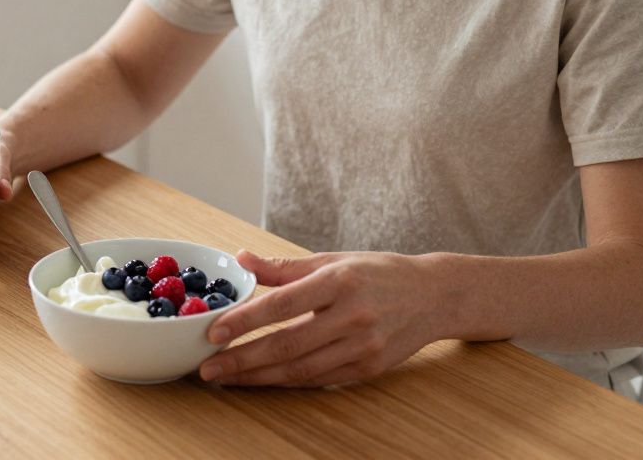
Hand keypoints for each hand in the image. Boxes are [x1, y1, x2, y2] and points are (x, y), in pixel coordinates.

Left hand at [197, 250, 442, 386]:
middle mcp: (353, 315)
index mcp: (339, 281)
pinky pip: (319, 380)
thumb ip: (284, 267)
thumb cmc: (378, 273)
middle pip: (288, 344)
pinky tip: (261, 381)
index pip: (283, 304)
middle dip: (243, 359)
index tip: (214, 331)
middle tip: (208, 368)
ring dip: (259, 377)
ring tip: (227, 379)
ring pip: (301, 369)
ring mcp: (364, 345)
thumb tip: (240, 259)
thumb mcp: (332, 260)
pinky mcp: (370, 368)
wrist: (435, 296)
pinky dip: (287, 382)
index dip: (246, 320)